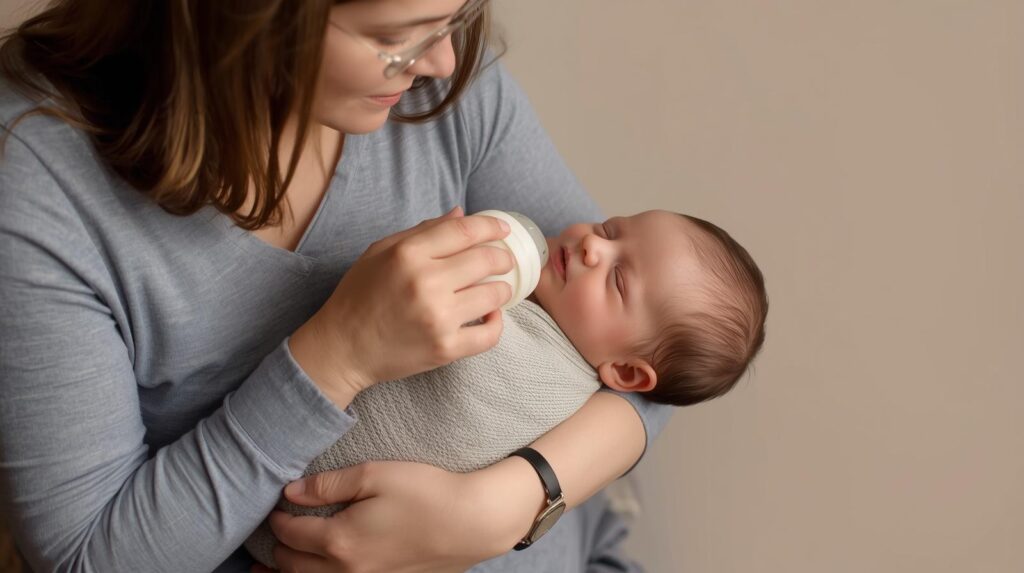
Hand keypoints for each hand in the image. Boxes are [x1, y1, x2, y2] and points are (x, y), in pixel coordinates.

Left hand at [261, 461, 537, 572]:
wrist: (472, 522)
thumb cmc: (427, 493)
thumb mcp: (375, 475)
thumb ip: (328, 484)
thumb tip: (290, 491)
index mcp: (340, 541)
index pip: (290, 534)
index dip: (276, 519)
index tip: (274, 506)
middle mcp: (346, 570)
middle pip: (293, 566)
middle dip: (275, 548)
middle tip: (269, 532)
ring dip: (286, 572)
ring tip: (267, 566)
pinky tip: (314, 570)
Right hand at [289, 207, 514, 406]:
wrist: (342, 348)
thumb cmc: (360, 296)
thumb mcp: (381, 252)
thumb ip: (423, 231)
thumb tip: (462, 213)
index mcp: (408, 254)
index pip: (464, 231)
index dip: (491, 227)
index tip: (503, 230)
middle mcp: (425, 283)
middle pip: (486, 260)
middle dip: (503, 258)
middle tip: (504, 261)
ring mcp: (438, 317)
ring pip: (494, 294)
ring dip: (501, 289)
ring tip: (495, 289)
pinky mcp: (445, 348)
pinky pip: (490, 334)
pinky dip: (496, 323)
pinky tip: (489, 316)